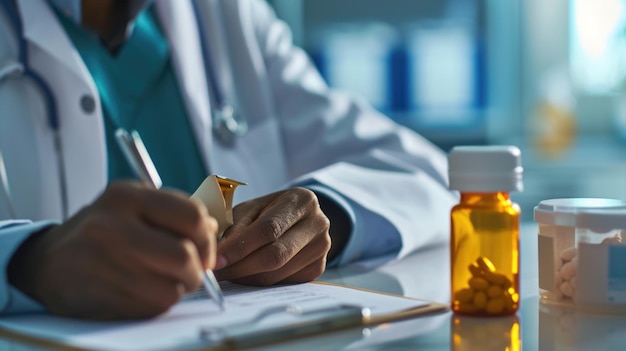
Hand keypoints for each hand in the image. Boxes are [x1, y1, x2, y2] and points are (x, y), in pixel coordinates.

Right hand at [8, 181, 217, 319]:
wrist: (47, 262)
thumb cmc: (102, 231)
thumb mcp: (132, 205)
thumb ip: (174, 213)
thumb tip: (214, 231)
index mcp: (126, 196)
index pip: (192, 215)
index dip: (208, 238)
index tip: (206, 249)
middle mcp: (112, 227)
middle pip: (184, 256)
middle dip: (197, 270)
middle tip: (193, 272)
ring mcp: (104, 263)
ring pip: (172, 288)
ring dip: (177, 289)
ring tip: (164, 280)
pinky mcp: (100, 295)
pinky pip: (153, 307)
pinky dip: (158, 303)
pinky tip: (144, 291)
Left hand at [215, 188, 330, 285]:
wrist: (300, 217)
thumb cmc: (271, 210)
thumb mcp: (252, 208)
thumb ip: (237, 227)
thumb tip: (218, 253)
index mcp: (302, 201)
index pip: (269, 228)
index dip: (240, 247)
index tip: (217, 260)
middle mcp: (318, 224)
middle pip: (276, 254)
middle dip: (242, 267)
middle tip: (218, 273)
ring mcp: (322, 248)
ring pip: (278, 273)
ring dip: (248, 278)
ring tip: (228, 274)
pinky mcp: (318, 268)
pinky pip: (284, 282)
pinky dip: (260, 283)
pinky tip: (247, 276)